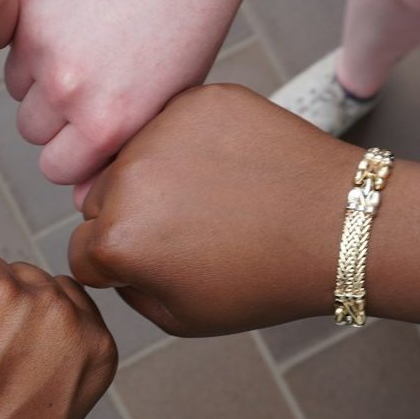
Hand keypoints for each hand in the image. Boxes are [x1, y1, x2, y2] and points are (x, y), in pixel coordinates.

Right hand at [5, 0, 249, 197]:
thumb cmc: (189, 22)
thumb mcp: (168, 103)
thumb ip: (119, 155)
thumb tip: (78, 202)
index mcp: (104, 125)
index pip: (56, 169)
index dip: (74, 153)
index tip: (92, 131)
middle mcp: (67, 88)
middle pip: (32, 131)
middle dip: (55, 116)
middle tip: (93, 80)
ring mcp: (41, 40)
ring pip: (17, 85)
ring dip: (40, 74)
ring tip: (86, 43)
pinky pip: (11, 36)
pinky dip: (32, 31)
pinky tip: (75, 11)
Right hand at [67, 83, 363, 334]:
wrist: (337, 224)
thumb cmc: (265, 278)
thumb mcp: (183, 317)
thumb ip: (129, 291)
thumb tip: (106, 260)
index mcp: (118, 239)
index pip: (82, 250)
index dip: (117, 265)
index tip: (158, 264)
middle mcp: (127, 179)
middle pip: (100, 199)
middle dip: (130, 215)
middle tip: (189, 231)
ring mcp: (162, 131)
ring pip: (133, 156)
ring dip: (156, 174)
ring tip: (214, 198)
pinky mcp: (196, 100)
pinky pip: (171, 122)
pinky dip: (192, 141)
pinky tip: (230, 167)